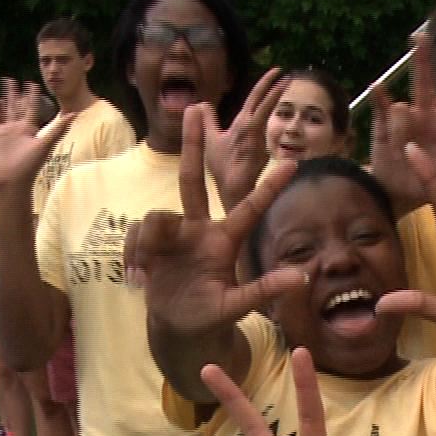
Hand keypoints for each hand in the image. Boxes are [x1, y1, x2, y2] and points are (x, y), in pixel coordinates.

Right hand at [0, 80, 77, 188]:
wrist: (13, 180)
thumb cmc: (30, 165)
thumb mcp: (45, 144)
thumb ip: (58, 128)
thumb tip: (74, 114)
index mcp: (27, 128)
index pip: (29, 108)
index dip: (31, 96)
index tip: (31, 83)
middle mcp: (14, 129)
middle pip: (12, 106)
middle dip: (10, 93)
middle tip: (8, 79)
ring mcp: (0, 134)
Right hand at [131, 106, 304, 338]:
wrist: (180, 329)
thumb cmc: (213, 315)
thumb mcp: (239, 305)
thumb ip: (265, 289)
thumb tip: (302, 277)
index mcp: (225, 240)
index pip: (250, 208)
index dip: (270, 186)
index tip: (293, 161)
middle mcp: (199, 229)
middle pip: (192, 180)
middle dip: (192, 144)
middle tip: (194, 107)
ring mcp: (172, 235)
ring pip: (157, 216)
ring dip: (148, 241)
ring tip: (146, 272)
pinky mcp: (147, 244)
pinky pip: (135, 235)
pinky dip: (133, 255)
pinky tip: (137, 278)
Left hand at [202, 68, 284, 206]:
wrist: (229, 190)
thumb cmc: (223, 168)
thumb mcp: (210, 137)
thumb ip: (207, 120)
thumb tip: (201, 103)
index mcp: (242, 124)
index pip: (254, 99)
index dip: (263, 85)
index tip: (275, 71)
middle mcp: (250, 126)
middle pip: (260, 99)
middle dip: (271, 84)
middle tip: (283, 70)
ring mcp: (253, 134)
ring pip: (263, 107)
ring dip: (274, 92)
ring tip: (286, 79)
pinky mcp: (255, 142)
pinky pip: (261, 119)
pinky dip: (269, 106)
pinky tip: (277, 95)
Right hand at [370, 35, 435, 214]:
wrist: (401, 195)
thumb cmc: (432, 184)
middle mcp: (425, 117)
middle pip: (425, 84)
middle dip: (424, 60)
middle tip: (422, 36)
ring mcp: (403, 121)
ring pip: (403, 96)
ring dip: (403, 81)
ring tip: (402, 93)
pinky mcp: (383, 130)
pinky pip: (380, 112)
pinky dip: (379, 99)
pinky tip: (377, 87)